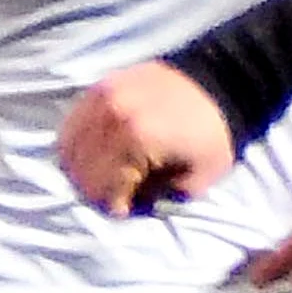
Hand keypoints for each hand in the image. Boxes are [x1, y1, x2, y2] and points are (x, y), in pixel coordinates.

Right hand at [57, 63, 233, 216]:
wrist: (221, 83)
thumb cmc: (213, 136)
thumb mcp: (195, 180)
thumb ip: (157, 197)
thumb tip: (129, 201)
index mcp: (136, 141)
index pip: (104, 189)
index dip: (114, 207)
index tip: (127, 210)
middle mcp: (113, 116)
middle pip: (82, 170)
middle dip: (95, 190)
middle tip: (113, 195)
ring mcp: (103, 97)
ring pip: (69, 146)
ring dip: (81, 168)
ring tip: (102, 175)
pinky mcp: (102, 86)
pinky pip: (72, 122)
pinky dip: (77, 143)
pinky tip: (95, 152)